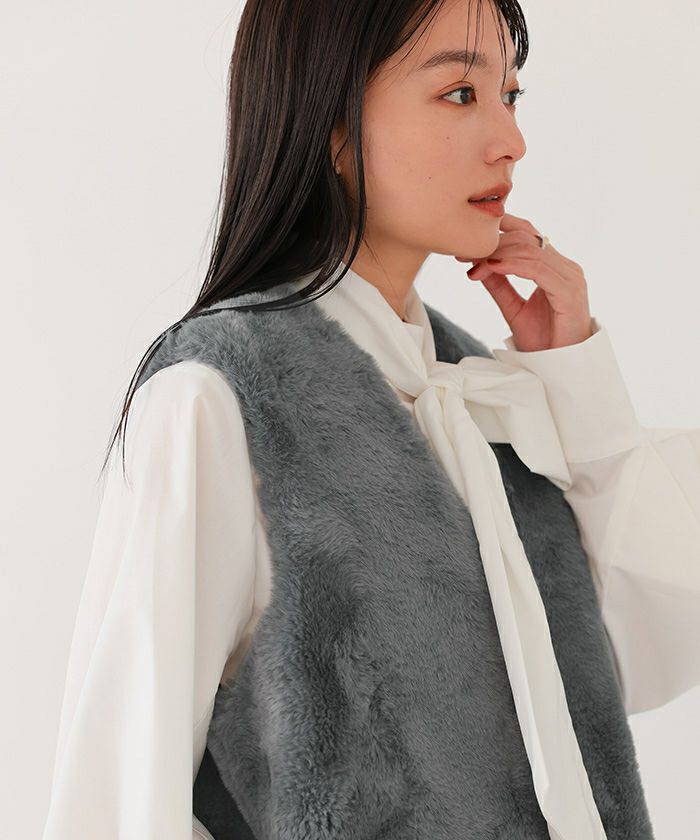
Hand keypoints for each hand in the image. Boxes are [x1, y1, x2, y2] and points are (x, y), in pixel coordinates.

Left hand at [455, 213, 593, 350]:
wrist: (560, 368)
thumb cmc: (544, 341)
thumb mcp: (514, 309)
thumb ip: (500, 286)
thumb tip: (478, 265)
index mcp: (556, 268)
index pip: (528, 236)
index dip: (499, 233)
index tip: (469, 243)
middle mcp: (566, 268)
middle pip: (527, 240)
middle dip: (493, 244)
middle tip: (464, 254)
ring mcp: (571, 278)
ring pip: (531, 252)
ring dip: (498, 254)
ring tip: (473, 262)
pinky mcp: (570, 292)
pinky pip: (538, 270)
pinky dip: (513, 265)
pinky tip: (492, 266)